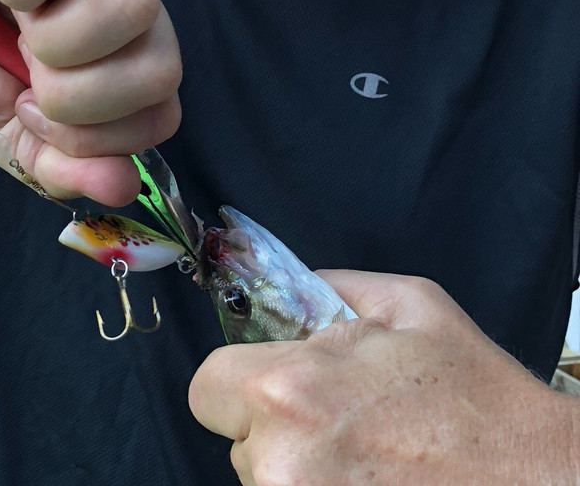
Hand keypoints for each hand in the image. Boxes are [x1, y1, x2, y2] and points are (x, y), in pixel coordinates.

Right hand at [0, 0, 181, 204]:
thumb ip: (50, 157)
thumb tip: (123, 188)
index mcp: (112, 28)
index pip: (162, 104)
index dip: (98, 134)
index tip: (29, 108)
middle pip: (163, 65)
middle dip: (78, 101)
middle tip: (23, 75)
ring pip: (135, 3)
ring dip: (53, 41)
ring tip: (7, 20)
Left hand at [188, 270, 579, 485]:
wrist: (542, 482)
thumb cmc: (478, 397)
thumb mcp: (408, 305)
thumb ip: (327, 286)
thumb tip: (280, 283)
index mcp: (289, 389)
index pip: (206, 386)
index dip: (239, 382)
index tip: (274, 386)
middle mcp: (280, 459)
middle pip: (236, 438)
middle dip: (272, 425)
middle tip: (338, 421)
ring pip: (263, 479)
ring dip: (297, 466)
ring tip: (366, 458)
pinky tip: (370, 482)